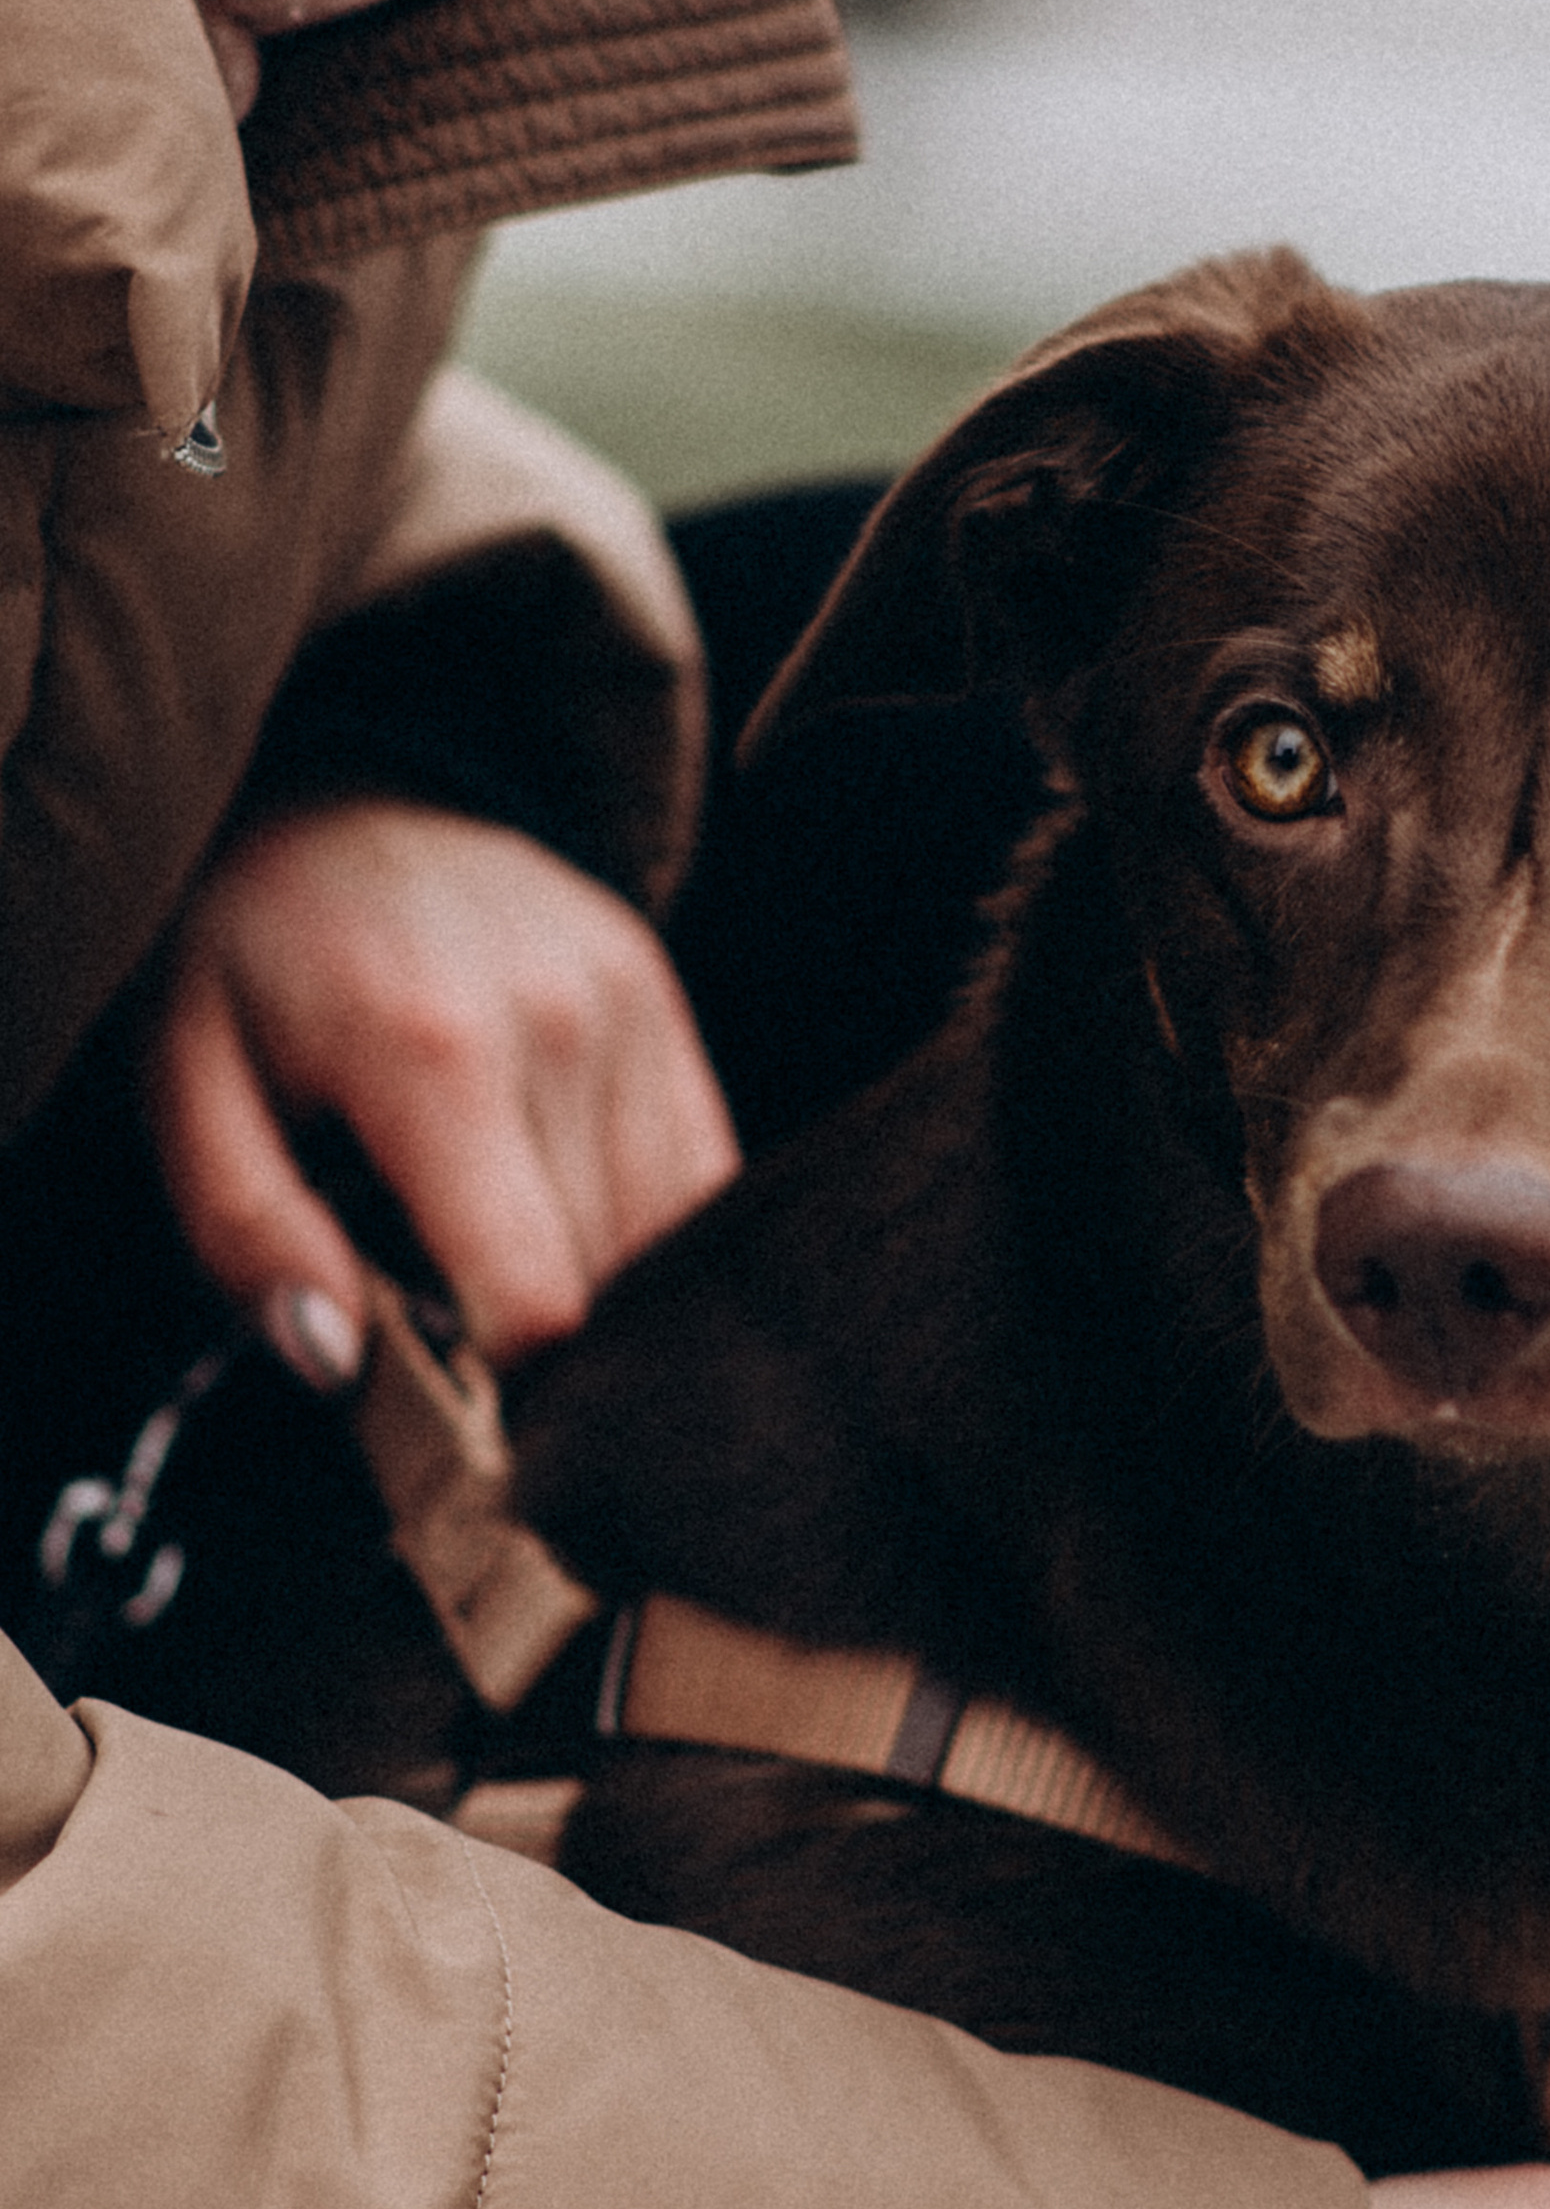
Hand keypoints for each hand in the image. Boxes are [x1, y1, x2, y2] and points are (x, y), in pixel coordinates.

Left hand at [149, 803, 738, 1373]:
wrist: (344, 793)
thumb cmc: (251, 955)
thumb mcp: (185, 1085)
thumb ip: (247, 1233)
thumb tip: (339, 1363)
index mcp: (432, 1053)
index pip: (539, 1297)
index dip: (504, 1392)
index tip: (454, 1416)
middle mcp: (562, 1024)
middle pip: (611, 1285)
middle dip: (547, 1355)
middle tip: (465, 1357)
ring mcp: (632, 1008)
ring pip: (672, 1242)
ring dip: (604, 1299)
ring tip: (513, 1291)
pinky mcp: (668, 1005)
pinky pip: (705, 1176)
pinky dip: (654, 1240)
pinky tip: (574, 1237)